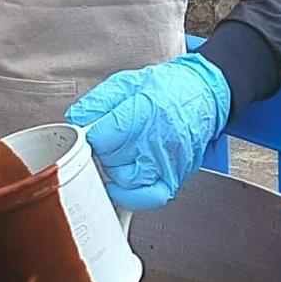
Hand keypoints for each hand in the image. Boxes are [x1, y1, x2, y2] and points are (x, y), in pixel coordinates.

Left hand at [65, 53, 230, 210]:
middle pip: (111, 160)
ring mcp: (168, 162)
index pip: (101, 138)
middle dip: (102, 151)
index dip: (88, 137)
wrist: (204, 94)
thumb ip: (98, 102)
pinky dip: (132, 197)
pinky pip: (150, 198)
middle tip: (107, 140)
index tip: (88, 133)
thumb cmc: (168, 87)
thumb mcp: (127, 83)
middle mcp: (157, 140)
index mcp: (144, 112)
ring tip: (118, 155)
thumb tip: (76, 118)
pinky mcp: (176, 176)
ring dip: (115, 170)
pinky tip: (122, 187)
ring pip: (126, 181)